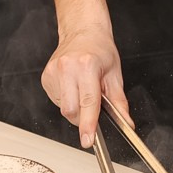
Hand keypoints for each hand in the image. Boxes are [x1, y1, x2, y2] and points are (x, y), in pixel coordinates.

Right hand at [41, 29, 132, 146]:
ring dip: (75, 107)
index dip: (88, 124)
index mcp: (86, 66)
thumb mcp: (115, 74)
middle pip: (71, 110)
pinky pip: (56, 101)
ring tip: (83, 89)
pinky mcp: (45, 77)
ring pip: (63, 108)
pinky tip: (73, 87)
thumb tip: (126, 123)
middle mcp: (67, 68)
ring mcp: (53, 72)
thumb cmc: (99, 49)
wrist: (82, 31)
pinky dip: (67, 100)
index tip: (88, 140)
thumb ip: (119, 102)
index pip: (88, 102)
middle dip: (82, 117)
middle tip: (92, 107)